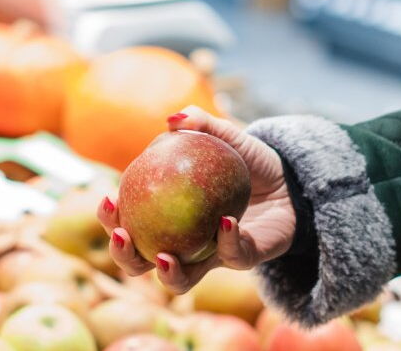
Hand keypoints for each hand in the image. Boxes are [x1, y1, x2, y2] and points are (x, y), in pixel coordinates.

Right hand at [97, 105, 296, 293]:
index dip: (111, 219)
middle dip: (124, 256)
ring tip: (164, 256)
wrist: (292, 182)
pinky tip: (226, 222)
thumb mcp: (227, 137)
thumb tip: (172, 119)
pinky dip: (227, 241)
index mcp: (168, 216)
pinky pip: (232, 256)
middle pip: (141, 263)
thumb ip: (202, 125)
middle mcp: (184, 243)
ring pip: (181, 280)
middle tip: (122, 236)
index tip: (108, 200)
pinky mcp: (245, 259)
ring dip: (167, 273)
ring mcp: (213, 256)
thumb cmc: (250, 162)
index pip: (129, 223)